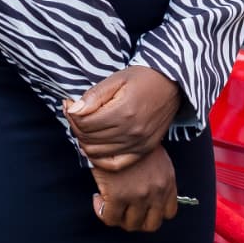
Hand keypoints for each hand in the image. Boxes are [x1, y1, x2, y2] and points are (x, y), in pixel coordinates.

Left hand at [64, 66, 181, 171]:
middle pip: (88, 138)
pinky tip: (94, 148)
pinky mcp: (144, 150)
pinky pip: (115, 164)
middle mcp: (131, 132)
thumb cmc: (143, 78)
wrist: (172, 84)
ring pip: (97, 152)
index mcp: (123, 112)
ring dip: (84, 141)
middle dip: (76, 126)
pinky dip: (99, 160)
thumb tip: (73, 110)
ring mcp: (139, 144)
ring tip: (85, 127)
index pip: (84, 123)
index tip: (70, 105)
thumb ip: (94, 96)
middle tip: (75, 114)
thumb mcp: (117, 79)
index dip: (72, 114)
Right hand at [91, 147, 180, 231]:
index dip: (154, 213)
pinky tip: (98, 199)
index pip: (169, 213)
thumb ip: (158, 180)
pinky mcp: (118, 196)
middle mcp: (156, 192)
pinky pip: (110, 218)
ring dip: (120, 218)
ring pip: (131, 225)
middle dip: (137, 221)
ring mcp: (138, 196)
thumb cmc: (133, 142)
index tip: (142, 207)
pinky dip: (102, 212)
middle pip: (151, 225)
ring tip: (111, 204)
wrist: (116, 130)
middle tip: (125, 211)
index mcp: (168, 182)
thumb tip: (149, 197)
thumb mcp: (157, 160)